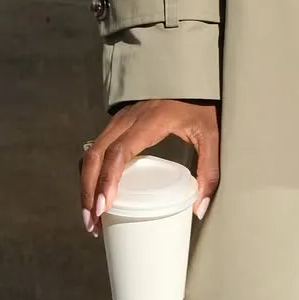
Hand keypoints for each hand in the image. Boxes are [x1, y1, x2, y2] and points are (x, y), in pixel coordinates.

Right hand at [80, 99, 219, 233]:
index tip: (103, 208)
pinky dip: (91, 174)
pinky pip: (97, 149)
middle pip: (95, 156)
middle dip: (89, 192)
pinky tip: (97, 195)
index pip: (118, 152)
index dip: (107, 180)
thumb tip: (200, 211)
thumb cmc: (201, 104)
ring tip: (93, 218)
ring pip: (90, 153)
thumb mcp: (212, 135)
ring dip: (86, 185)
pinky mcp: (118, 124)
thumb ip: (209, 171)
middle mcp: (128, 119)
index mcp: (150, 121)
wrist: (191, 75)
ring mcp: (119, 120)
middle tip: (93, 225)